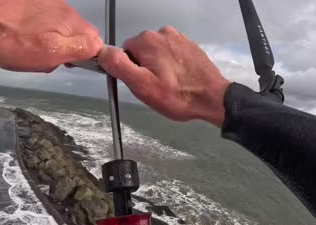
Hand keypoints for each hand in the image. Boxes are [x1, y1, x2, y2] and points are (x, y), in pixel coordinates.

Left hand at [0, 0, 102, 71]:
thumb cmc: (11, 42)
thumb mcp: (50, 55)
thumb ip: (80, 49)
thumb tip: (99, 48)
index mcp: (70, 21)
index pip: (95, 39)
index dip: (84, 54)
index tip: (68, 62)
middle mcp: (63, 7)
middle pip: (77, 32)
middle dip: (66, 47)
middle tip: (45, 57)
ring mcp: (47, 1)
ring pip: (59, 26)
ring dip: (51, 38)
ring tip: (29, 46)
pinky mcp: (32, 1)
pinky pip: (44, 18)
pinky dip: (37, 28)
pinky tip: (21, 34)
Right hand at [98, 26, 229, 126]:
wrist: (213, 99)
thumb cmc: (179, 96)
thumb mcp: (142, 85)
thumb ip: (119, 66)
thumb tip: (102, 53)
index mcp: (147, 41)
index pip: (124, 54)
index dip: (131, 72)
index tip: (142, 84)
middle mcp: (163, 34)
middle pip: (141, 54)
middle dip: (145, 71)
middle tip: (157, 88)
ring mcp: (178, 39)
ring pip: (156, 56)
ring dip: (159, 70)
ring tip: (170, 87)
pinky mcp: (189, 47)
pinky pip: (171, 57)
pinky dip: (172, 69)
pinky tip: (179, 82)